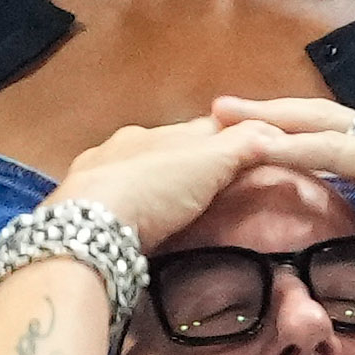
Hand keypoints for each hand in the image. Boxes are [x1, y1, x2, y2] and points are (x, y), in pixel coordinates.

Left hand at [49, 113, 289, 249]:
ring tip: (175, 206)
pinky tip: (133, 221)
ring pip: (136, 175)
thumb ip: (241, 145)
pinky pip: (113, 202)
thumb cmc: (151, 189)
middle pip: (168, 151)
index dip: (230, 138)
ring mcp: (97, 178)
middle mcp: (122, 148)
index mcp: (154, 133)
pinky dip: (128, 208)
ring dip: (156, 186)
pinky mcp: (82, 211)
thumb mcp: (207, 161)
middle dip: (190, 163)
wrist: (88, 226)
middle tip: (215, 186)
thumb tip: (272, 130)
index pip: (202, 128)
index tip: (252, 150)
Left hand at [195, 95, 354, 307]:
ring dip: (271, 120)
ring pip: (321, 126)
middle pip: (315, 121)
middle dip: (265, 114)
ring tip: (226, 115)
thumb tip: (346, 275)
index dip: (285, 136)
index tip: (241, 137)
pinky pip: (341, 151)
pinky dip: (300, 146)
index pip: (327, 142)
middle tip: (216, 110)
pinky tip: (264, 143)